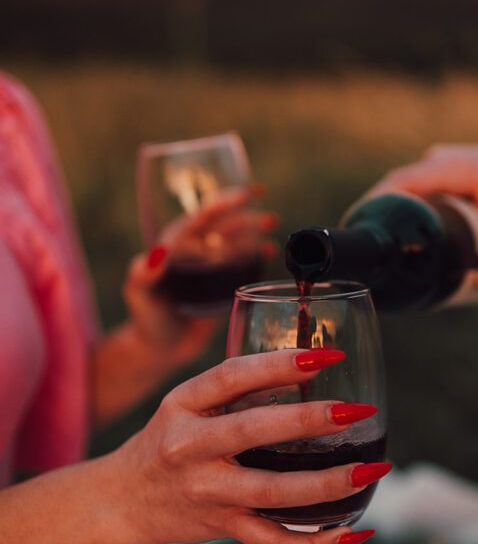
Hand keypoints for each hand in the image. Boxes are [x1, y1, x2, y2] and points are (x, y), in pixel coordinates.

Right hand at [111, 349, 381, 543]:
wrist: (122, 501)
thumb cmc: (170, 440)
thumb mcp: (186, 404)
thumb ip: (235, 388)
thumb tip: (310, 364)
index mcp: (183, 404)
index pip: (231, 376)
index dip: (278, 364)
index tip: (324, 356)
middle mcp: (190, 447)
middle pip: (252, 431)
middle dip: (308, 420)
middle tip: (355, 411)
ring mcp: (206, 492)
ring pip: (272, 492)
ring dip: (327, 484)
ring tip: (371, 470)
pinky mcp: (221, 527)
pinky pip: (273, 541)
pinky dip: (316, 542)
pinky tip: (353, 532)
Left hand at [124, 185, 278, 367]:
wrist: (160, 349)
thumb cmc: (145, 319)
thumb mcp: (138, 294)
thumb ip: (143, 273)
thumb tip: (159, 252)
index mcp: (174, 246)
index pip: (202, 218)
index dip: (224, 203)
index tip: (247, 194)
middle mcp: (194, 253)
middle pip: (223, 226)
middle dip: (246, 217)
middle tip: (270, 216)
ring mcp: (210, 270)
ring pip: (234, 242)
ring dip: (253, 231)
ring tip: (273, 224)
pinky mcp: (221, 288)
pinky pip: (242, 266)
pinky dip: (256, 256)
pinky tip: (269, 250)